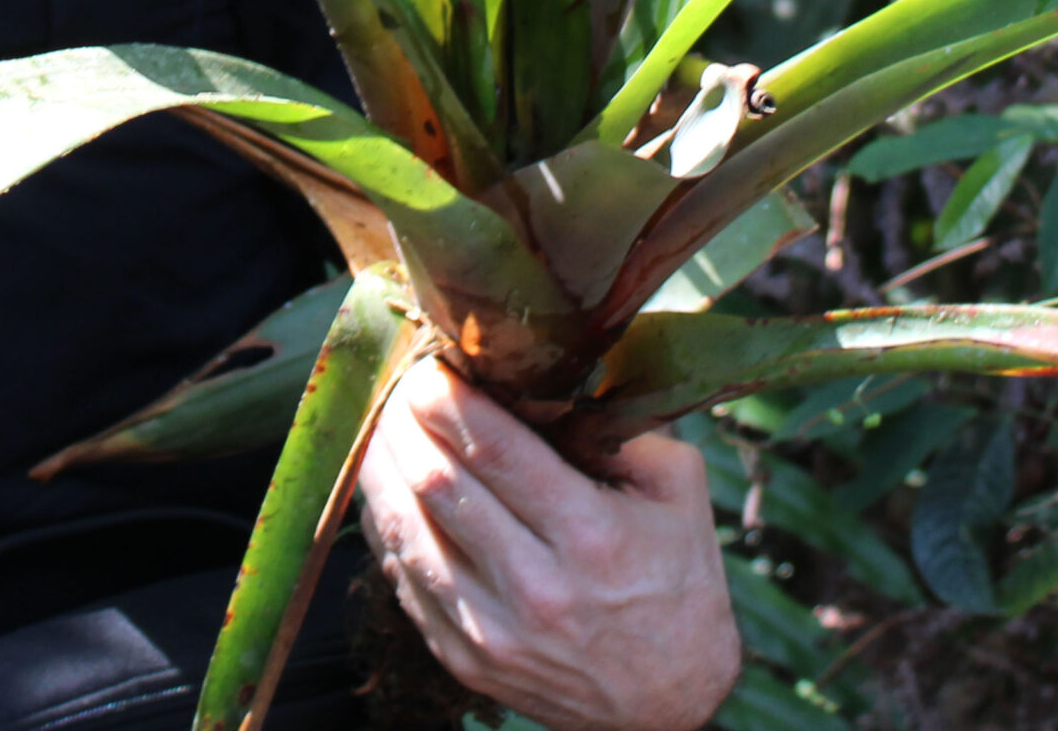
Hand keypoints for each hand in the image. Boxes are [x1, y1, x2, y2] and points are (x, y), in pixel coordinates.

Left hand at [354, 358, 739, 730]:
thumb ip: (620, 427)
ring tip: (380, 422)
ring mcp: (495, 632)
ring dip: (381, 467)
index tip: (428, 360)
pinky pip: (404, 581)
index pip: (492, 447)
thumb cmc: (677, 581)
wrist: (672, 704)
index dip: (446, 396)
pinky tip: (386, 488)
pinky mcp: (468, 663)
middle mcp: (536, 587)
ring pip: (406, 531)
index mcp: (589, 534)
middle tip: (398, 378)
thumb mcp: (676, 490)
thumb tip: (551, 373)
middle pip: (437, 482)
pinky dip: (385, 527)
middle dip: (404, 418)